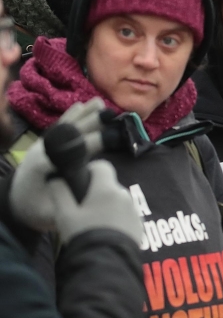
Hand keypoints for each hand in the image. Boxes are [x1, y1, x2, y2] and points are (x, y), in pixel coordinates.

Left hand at [10, 99, 106, 230]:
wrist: (16, 203)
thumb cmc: (36, 209)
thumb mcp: (50, 213)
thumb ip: (68, 202)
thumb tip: (92, 192)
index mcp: (44, 167)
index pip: (71, 151)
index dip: (91, 143)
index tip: (112, 138)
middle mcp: (42, 151)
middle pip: (69, 134)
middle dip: (89, 123)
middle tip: (110, 114)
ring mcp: (42, 145)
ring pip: (64, 127)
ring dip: (82, 115)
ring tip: (100, 104)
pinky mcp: (43, 144)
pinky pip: (58, 126)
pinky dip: (70, 115)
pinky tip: (81, 106)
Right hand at [51, 159, 142, 244]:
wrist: (107, 262)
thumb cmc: (83, 234)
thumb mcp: (65, 215)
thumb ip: (60, 192)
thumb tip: (56, 178)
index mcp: (107, 189)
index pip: (103, 166)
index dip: (90, 170)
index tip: (81, 181)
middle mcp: (125, 195)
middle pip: (110, 185)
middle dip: (97, 192)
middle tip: (83, 208)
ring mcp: (135, 210)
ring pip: (118, 201)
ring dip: (108, 206)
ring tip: (94, 223)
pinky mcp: (140, 225)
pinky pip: (126, 215)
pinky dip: (117, 218)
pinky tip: (106, 232)